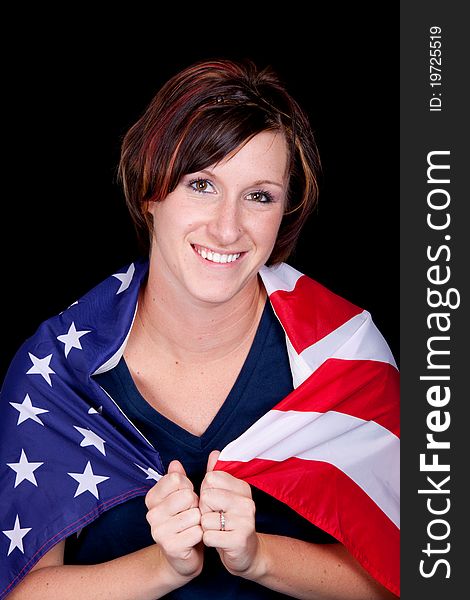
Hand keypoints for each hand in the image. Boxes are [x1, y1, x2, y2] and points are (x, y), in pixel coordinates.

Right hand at [145, 460, 202, 579]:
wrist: (183, 555)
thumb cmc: (185, 521)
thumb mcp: (182, 496)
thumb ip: (180, 478)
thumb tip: (175, 462)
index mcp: (152, 498)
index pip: (176, 479)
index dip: (188, 487)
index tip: (185, 498)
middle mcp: (151, 514)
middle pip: (187, 495)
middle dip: (196, 504)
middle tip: (190, 514)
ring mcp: (159, 531)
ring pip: (194, 514)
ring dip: (199, 520)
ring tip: (192, 526)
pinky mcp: (170, 547)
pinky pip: (197, 532)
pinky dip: (201, 535)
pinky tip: (193, 539)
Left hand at [200, 450, 260, 576]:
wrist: (246, 552)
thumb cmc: (230, 521)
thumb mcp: (225, 495)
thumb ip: (217, 474)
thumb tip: (215, 453)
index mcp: (243, 487)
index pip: (210, 479)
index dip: (206, 492)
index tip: (216, 502)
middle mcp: (246, 502)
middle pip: (206, 497)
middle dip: (204, 510)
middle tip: (216, 518)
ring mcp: (245, 521)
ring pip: (205, 519)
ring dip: (207, 527)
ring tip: (219, 530)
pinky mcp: (239, 541)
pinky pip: (208, 537)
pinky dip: (209, 541)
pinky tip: (219, 541)